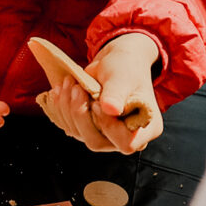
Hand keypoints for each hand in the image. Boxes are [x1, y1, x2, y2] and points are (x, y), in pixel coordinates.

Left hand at [37, 33, 161, 153]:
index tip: (99, 103)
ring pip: (79, 134)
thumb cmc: (125, 68)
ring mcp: (105, 135)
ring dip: (67, 108)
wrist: (115, 63)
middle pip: (96, 142)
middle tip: (77, 88)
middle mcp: (125, 137)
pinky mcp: (88, 129)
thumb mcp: (122, 77)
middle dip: (80, 114)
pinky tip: (60, 91)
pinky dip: (61, 108)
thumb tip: (111, 109)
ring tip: (69, 83)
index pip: (126, 143)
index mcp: (146, 128)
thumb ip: (117, 93)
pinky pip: (69, 126)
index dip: (109, 126)